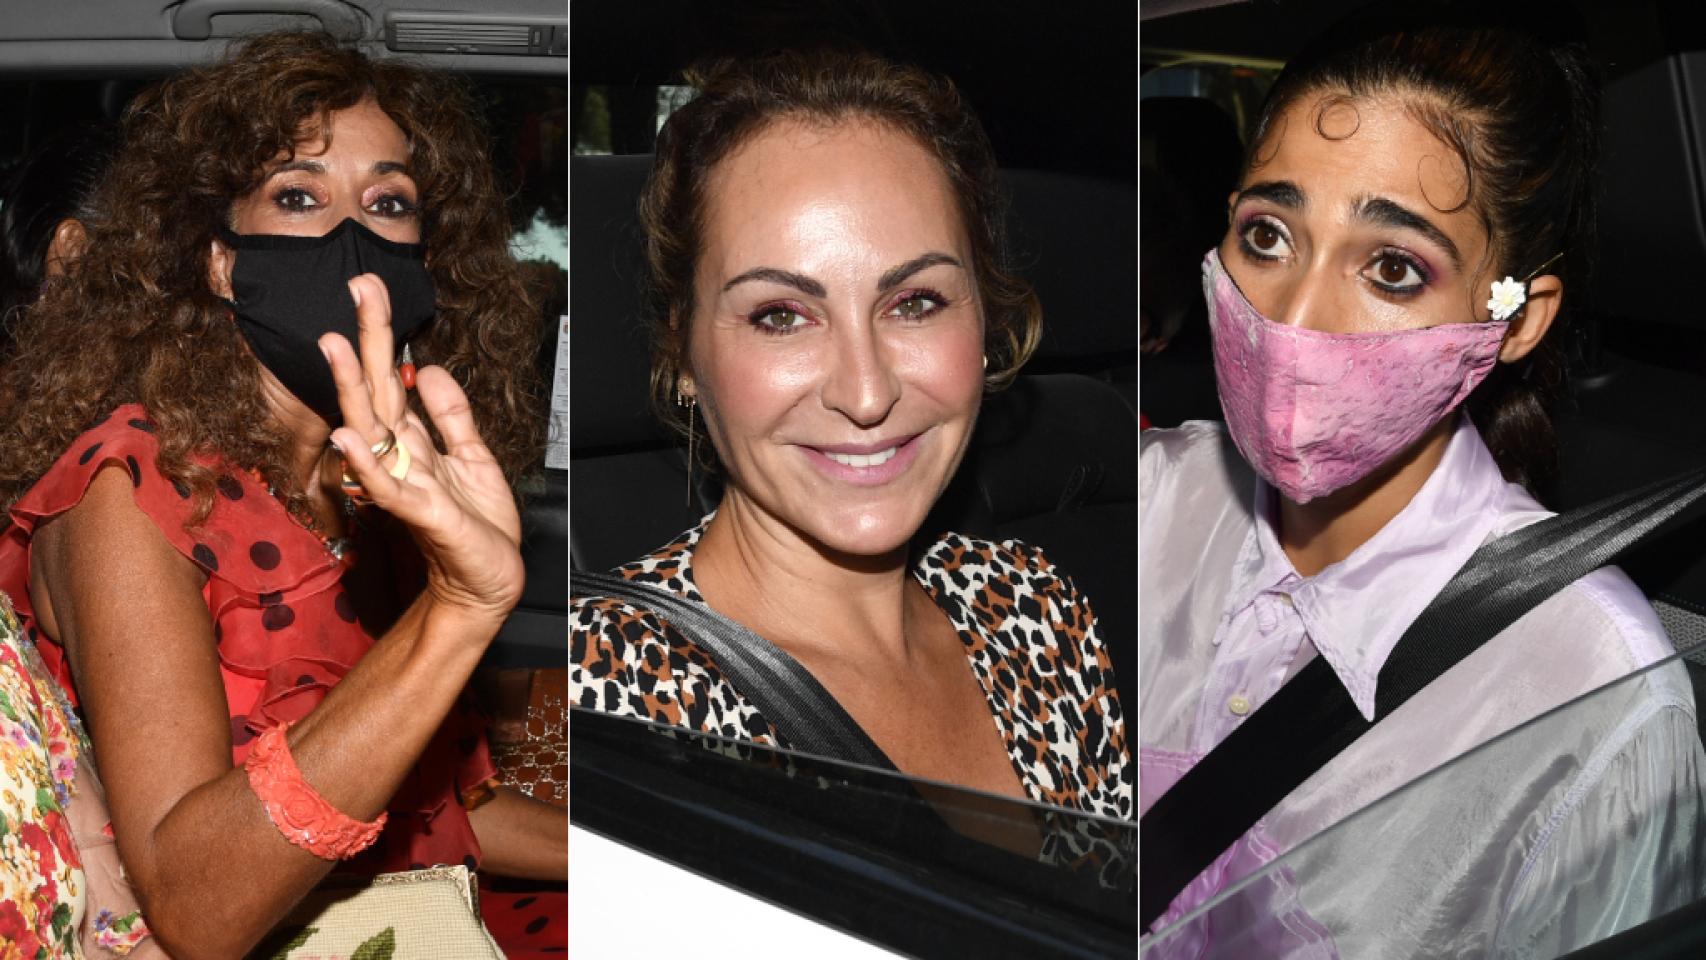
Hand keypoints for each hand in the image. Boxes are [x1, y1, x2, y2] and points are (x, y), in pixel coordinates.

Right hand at [319, 274, 523, 626]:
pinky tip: (350, 436)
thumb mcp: (471, 456)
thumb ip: (450, 414)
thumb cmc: (476, 525)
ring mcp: (408, 485)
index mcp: (415, 442)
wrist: (489, 580)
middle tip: (356, 287)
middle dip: (366, 340)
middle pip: (376, 390)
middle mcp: (402, 458)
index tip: (369, 288)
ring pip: (372, 430)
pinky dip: (367, 463)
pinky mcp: (423, 515)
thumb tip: (425, 367)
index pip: (389, 378)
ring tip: (334, 345)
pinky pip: (389, 487)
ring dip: (351, 388)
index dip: (380, 334)